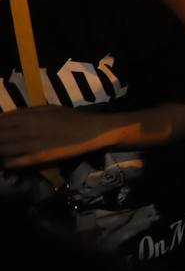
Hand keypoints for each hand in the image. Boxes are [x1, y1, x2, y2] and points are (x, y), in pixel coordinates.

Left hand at [0, 107, 122, 168]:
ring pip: (2, 150)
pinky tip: (6, 161)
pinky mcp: (37, 158)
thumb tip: (5, 117)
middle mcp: (25, 130)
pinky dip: (6, 162)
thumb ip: (25, 112)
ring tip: (2, 150)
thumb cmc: (70, 117)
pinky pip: (13, 162)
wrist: (89, 131)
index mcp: (27, 116)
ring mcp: (30, 145)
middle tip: (1, 140)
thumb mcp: (47, 108)